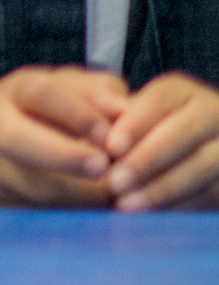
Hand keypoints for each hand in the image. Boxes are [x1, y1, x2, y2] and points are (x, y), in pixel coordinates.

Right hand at [0, 67, 123, 206]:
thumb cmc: (30, 112)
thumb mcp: (59, 87)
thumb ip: (97, 91)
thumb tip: (129, 109)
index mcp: (16, 92)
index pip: (43, 94)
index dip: (77, 113)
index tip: (110, 135)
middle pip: (16, 138)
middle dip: (61, 155)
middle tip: (101, 167)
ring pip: (28, 184)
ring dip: (74, 193)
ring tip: (111, 195)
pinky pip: (36, 211)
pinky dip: (71, 212)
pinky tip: (98, 209)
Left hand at [104, 72, 218, 210]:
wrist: (171, 165)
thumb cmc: (133, 139)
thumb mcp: (120, 121)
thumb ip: (109, 115)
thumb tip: (98, 113)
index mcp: (180, 92)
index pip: (160, 98)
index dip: (136, 122)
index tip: (111, 147)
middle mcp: (210, 111)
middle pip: (185, 129)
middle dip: (148, 158)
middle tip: (114, 182)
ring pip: (204, 163)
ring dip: (164, 186)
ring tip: (126, 203)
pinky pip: (213, 190)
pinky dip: (182, 203)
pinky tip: (152, 213)